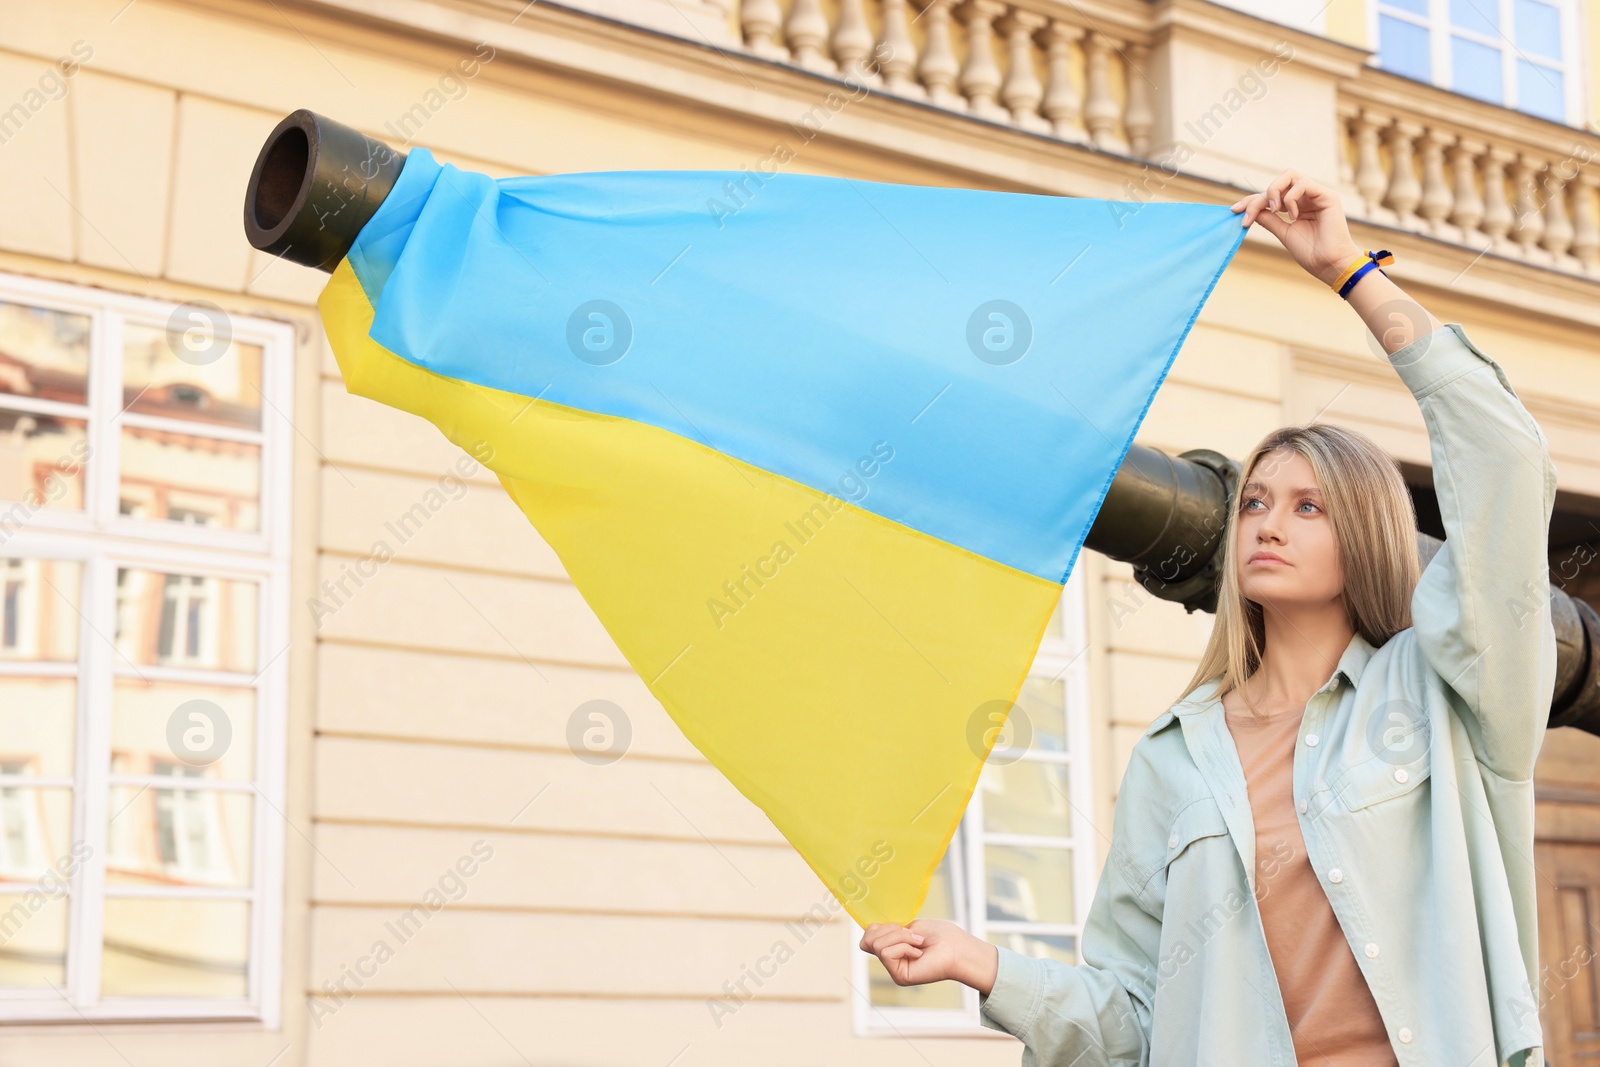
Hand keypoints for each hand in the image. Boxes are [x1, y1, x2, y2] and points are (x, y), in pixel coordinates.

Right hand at [858, 919, 998, 994]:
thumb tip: (865, 938)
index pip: (868, 936)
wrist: (957, 946)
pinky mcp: (899, 977)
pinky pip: (887, 953)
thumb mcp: (907, 927)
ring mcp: (894, 970)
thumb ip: (886, 933)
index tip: (900, 926)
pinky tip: (919, 953)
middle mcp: (891, 961)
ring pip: (878, 945)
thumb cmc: (939, 935)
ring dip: (901, 937)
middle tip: (913, 935)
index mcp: (892, 947)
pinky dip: (904, 946)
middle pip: (868, 939)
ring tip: (918, 943)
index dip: (878, 927)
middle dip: (891, 930)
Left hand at [1231, 170, 1361, 286]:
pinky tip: (1292, 215)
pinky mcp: (1327, 196)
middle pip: (1278, 181)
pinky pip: (1303, 184)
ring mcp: (1317, 195)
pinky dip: (1291, 198)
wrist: (1330, 264)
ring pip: (1290, 175)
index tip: (1234, 211)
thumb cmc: (1311, 253)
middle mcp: (1307, 198)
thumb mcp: (1284, 233)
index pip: (1271, 195)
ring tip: (1274, 210)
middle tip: (1249, 214)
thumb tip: (1252, 210)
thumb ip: (1270, 219)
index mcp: (1297, 207)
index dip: (1252, 200)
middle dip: (1260, 196)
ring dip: (1274, 191)